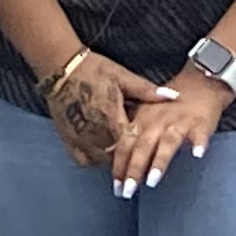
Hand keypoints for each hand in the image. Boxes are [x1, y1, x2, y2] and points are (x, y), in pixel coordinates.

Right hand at [43, 52, 171, 172]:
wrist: (61, 68)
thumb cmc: (93, 70)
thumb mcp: (122, 77)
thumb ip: (147, 91)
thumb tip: (173, 96)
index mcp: (110, 116)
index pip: (130, 143)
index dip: (142, 155)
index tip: (152, 163)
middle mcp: (93, 131)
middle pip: (116, 156)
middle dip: (129, 161)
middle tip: (141, 167)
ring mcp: (79, 137)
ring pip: (100, 160)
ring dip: (113, 161)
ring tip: (124, 162)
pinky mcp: (67, 138)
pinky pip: (83, 160)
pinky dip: (94, 160)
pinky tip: (102, 156)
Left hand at [111, 68, 235, 195]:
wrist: (199, 84)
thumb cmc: (169, 105)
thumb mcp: (145, 114)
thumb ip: (131, 134)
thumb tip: (110, 155)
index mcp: (142, 121)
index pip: (125, 145)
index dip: (119, 165)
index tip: (115, 187)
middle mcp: (157, 122)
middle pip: (143, 146)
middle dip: (134, 169)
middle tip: (128, 191)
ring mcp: (179, 122)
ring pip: (167, 142)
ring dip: (159, 161)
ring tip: (152, 181)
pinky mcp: (200, 122)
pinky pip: (199, 134)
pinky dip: (199, 143)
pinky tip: (197, 155)